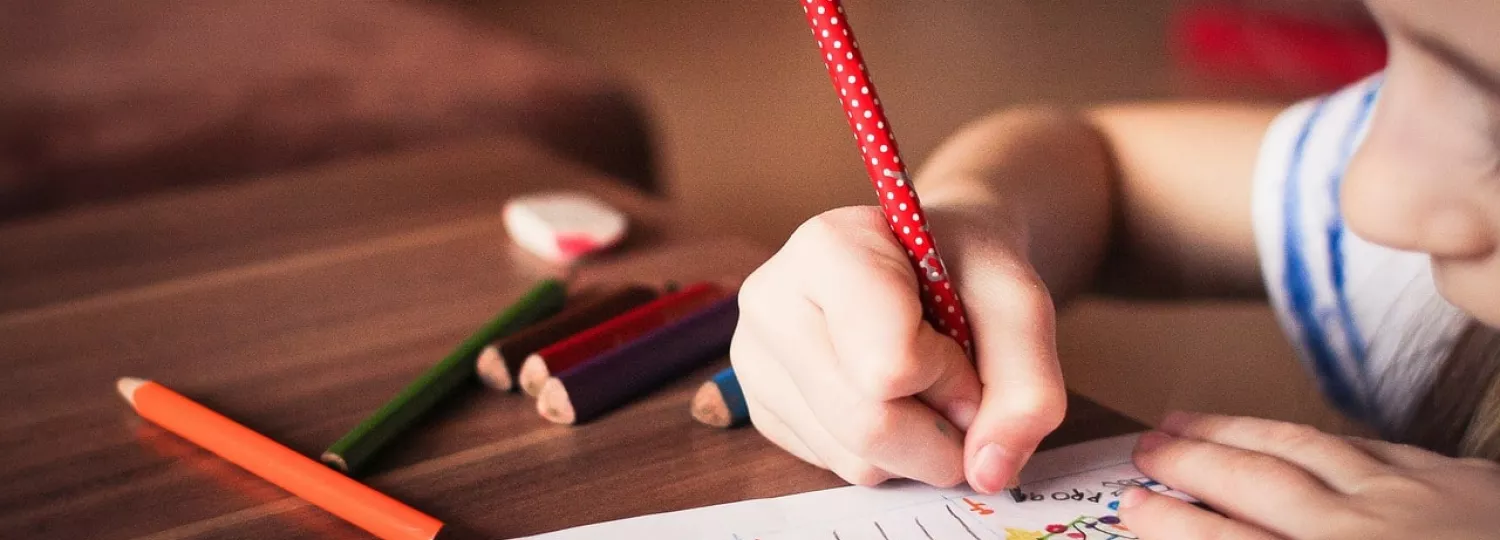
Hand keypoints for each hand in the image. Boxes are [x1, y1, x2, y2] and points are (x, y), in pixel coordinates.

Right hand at [730, 205, 1064, 492]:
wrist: (930, 260)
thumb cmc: (966, 268)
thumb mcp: (1020, 304)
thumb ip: (1027, 386)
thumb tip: (988, 472)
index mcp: (826, 248)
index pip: (890, 365)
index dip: (950, 375)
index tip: (962, 342)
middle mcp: (771, 301)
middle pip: (867, 424)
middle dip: (941, 429)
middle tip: (960, 386)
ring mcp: (755, 358)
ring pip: (855, 458)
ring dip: (917, 445)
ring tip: (922, 383)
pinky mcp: (761, 408)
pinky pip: (837, 467)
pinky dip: (886, 452)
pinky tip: (888, 397)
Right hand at [1121, 411, 1499, 538]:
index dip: (1170, 522)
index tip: (1129, 506)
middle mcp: (1359, 536)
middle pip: (1253, 484)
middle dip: (1189, 461)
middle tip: (1145, 445)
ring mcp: (1415, 502)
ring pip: (1304, 450)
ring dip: (1238, 433)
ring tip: (1191, 420)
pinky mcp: (1463, 485)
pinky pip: (1372, 446)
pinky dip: (1321, 437)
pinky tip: (1301, 434)